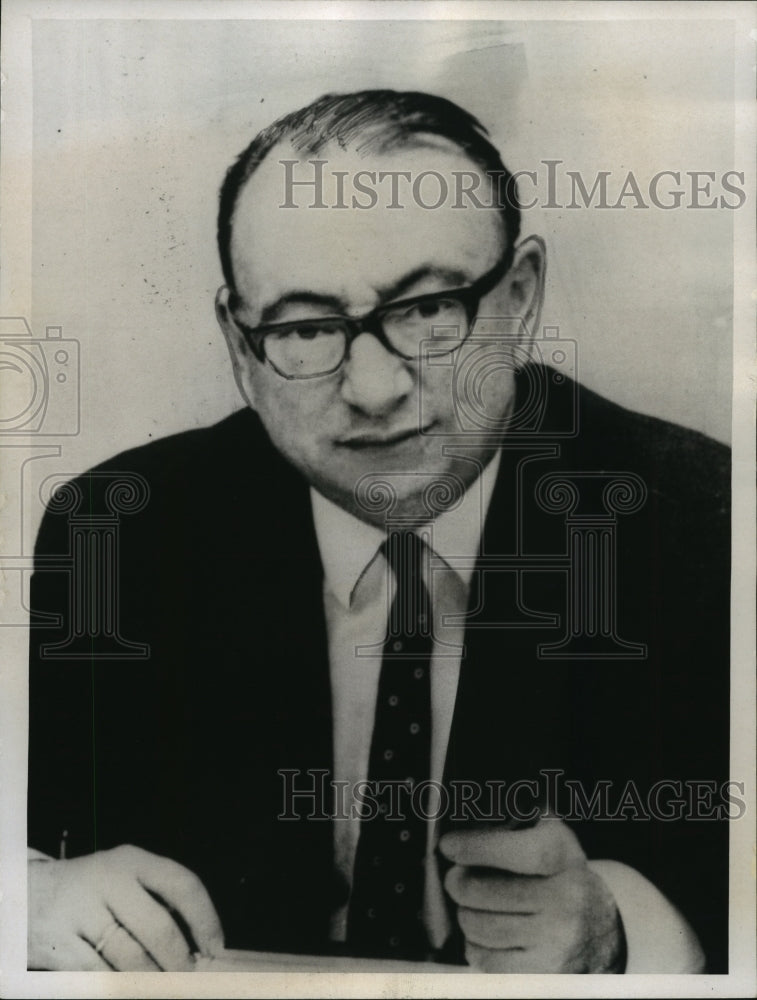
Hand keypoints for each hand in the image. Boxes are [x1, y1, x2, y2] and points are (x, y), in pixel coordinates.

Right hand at [28, 844, 223, 969]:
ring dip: (152, 979)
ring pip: (130, 958)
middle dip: (179, 960)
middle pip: (158, 928)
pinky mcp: (58, 944)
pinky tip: (127, 988)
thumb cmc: (91, 891)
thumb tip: (198, 943)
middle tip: (188, 976)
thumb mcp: (122, 878)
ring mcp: (80, 912)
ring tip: (161, 986)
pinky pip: (98, 976)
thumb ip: (155, 901)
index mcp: (132, 861)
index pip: (183, 884)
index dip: (206, 919)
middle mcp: (108, 881)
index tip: (216, 946)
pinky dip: (118, 987)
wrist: (25, 894)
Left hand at [438, 818, 624, 972]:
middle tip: (455, 879)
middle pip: (484, 892)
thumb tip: (466, 819)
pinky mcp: (544, 974)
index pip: (521, 852)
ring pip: (479, 926)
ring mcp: (556, 941)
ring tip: (472, 907)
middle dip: (458, 883)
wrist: (600, 930)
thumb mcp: (550, 839)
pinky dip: (476, 945)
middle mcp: (566, 900)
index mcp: (564, 858)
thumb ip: (516, 823)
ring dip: (465, 914)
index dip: (478, 847)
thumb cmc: (559, 875)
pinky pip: (487, 960)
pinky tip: (487, 934)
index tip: (449, 845)